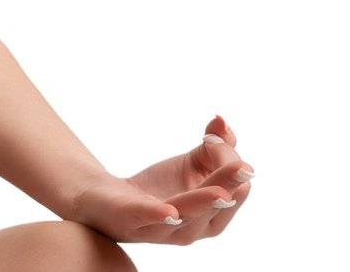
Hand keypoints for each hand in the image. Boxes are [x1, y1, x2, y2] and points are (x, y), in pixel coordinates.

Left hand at [66, 114, 254, 244]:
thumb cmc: (157, 185)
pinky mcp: (129, 221)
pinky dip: (158, 215)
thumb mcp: (190, 163)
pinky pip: (145, 219)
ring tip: (220, 192)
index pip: (232, 195)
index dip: (229, 167)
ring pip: (187, 217)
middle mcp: (191, 229)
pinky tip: (169, 211)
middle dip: (227, 185)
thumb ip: (213, 146)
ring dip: (203, 203)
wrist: (107, 197)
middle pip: (214, 208)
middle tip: (242, 167)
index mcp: (210, 217)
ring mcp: (160, 229)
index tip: (211, 138)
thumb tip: (221, 120)